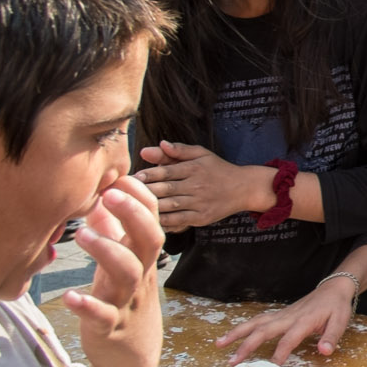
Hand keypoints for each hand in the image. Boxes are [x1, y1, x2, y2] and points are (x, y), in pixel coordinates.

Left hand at [64, 177, 164, 366]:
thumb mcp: (121, 265)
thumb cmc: (122, 301)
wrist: (131, 356)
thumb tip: (99, 199)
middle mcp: (139, 275)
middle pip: (150, 240)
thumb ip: (111, 232)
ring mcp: (126, 301)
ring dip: (107, 250)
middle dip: (134, 214)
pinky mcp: (109, 327)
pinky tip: (69, 295)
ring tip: (81, 235)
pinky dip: (86, 305)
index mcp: (142, 258)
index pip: (152, 220)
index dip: (141, 198)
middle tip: (109, 194)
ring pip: (127, 272)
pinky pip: (102, 316)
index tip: (121, 178)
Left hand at [135, 141, 272, 230]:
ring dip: (149, 207)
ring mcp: (199, 203)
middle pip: (164, 189)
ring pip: (169, 206)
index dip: (147, 175)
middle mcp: (196, 185)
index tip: (131, 178)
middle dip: (143, 191)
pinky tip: (148, 221)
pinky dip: (162, 222)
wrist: (244, 188)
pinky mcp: (201, 218)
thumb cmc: (218, 169)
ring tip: (130, 207)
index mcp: (194, 168)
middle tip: (122, 194)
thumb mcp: (201, 154)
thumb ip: (178, 150)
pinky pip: (178, 221)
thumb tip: (157, 144)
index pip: (166, 170)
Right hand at [214, 278, 357, 365]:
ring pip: (255, 323)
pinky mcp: (279, 314)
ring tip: (219, 344)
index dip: (280, 353)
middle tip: (232, 362)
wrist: (333, 288)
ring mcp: (281, 314)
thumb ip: (331, 337)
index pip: (288, 339)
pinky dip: (244, 328)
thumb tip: (325, 352)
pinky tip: (232, 335)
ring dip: (236, 333)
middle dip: (246, 346)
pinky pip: (258, 320)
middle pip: (263, 330)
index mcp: (303, 320)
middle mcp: (288, 317)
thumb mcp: (340, 322)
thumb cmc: (336, 307)